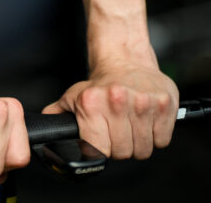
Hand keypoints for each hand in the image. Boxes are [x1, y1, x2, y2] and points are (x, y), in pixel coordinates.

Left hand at [42, 61, 178, 159]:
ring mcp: (143, 102)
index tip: (102, 140)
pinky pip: (162, 141)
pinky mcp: (164, 104)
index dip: (101, 150)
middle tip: (118, 129)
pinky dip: (156, 136)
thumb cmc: (101, 82)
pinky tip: (146, 120)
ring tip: (131, 123)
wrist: (125, 58)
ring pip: (144, 150)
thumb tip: (46, 125)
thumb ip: (58, 114)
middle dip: (120, 147)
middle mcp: (117, 101)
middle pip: (123, 153)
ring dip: (138, 142)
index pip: (100, 151)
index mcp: (93, 103)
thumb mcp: (74, 96)